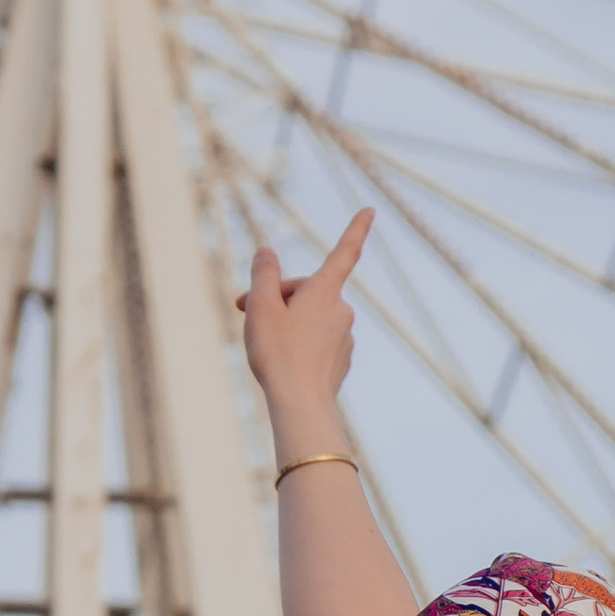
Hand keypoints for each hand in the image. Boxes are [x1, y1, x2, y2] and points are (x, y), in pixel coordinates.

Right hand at [237, 213, 370, 435]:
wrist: (301, 405)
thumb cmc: (278, 353)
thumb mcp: (260, 306)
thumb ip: (263, 274)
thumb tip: (267, 252)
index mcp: (325, 291)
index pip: (344, 252)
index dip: (356, 229)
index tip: (371, 210)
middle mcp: (341, 310)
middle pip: (307, 291)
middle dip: (277, 296)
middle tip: (243, 311)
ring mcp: (344, 337)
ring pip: (310, 318)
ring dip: (286, 321)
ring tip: (264, 343)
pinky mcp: (341, 361)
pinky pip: (316, 342)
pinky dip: (299, 344)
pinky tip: (282, 361)